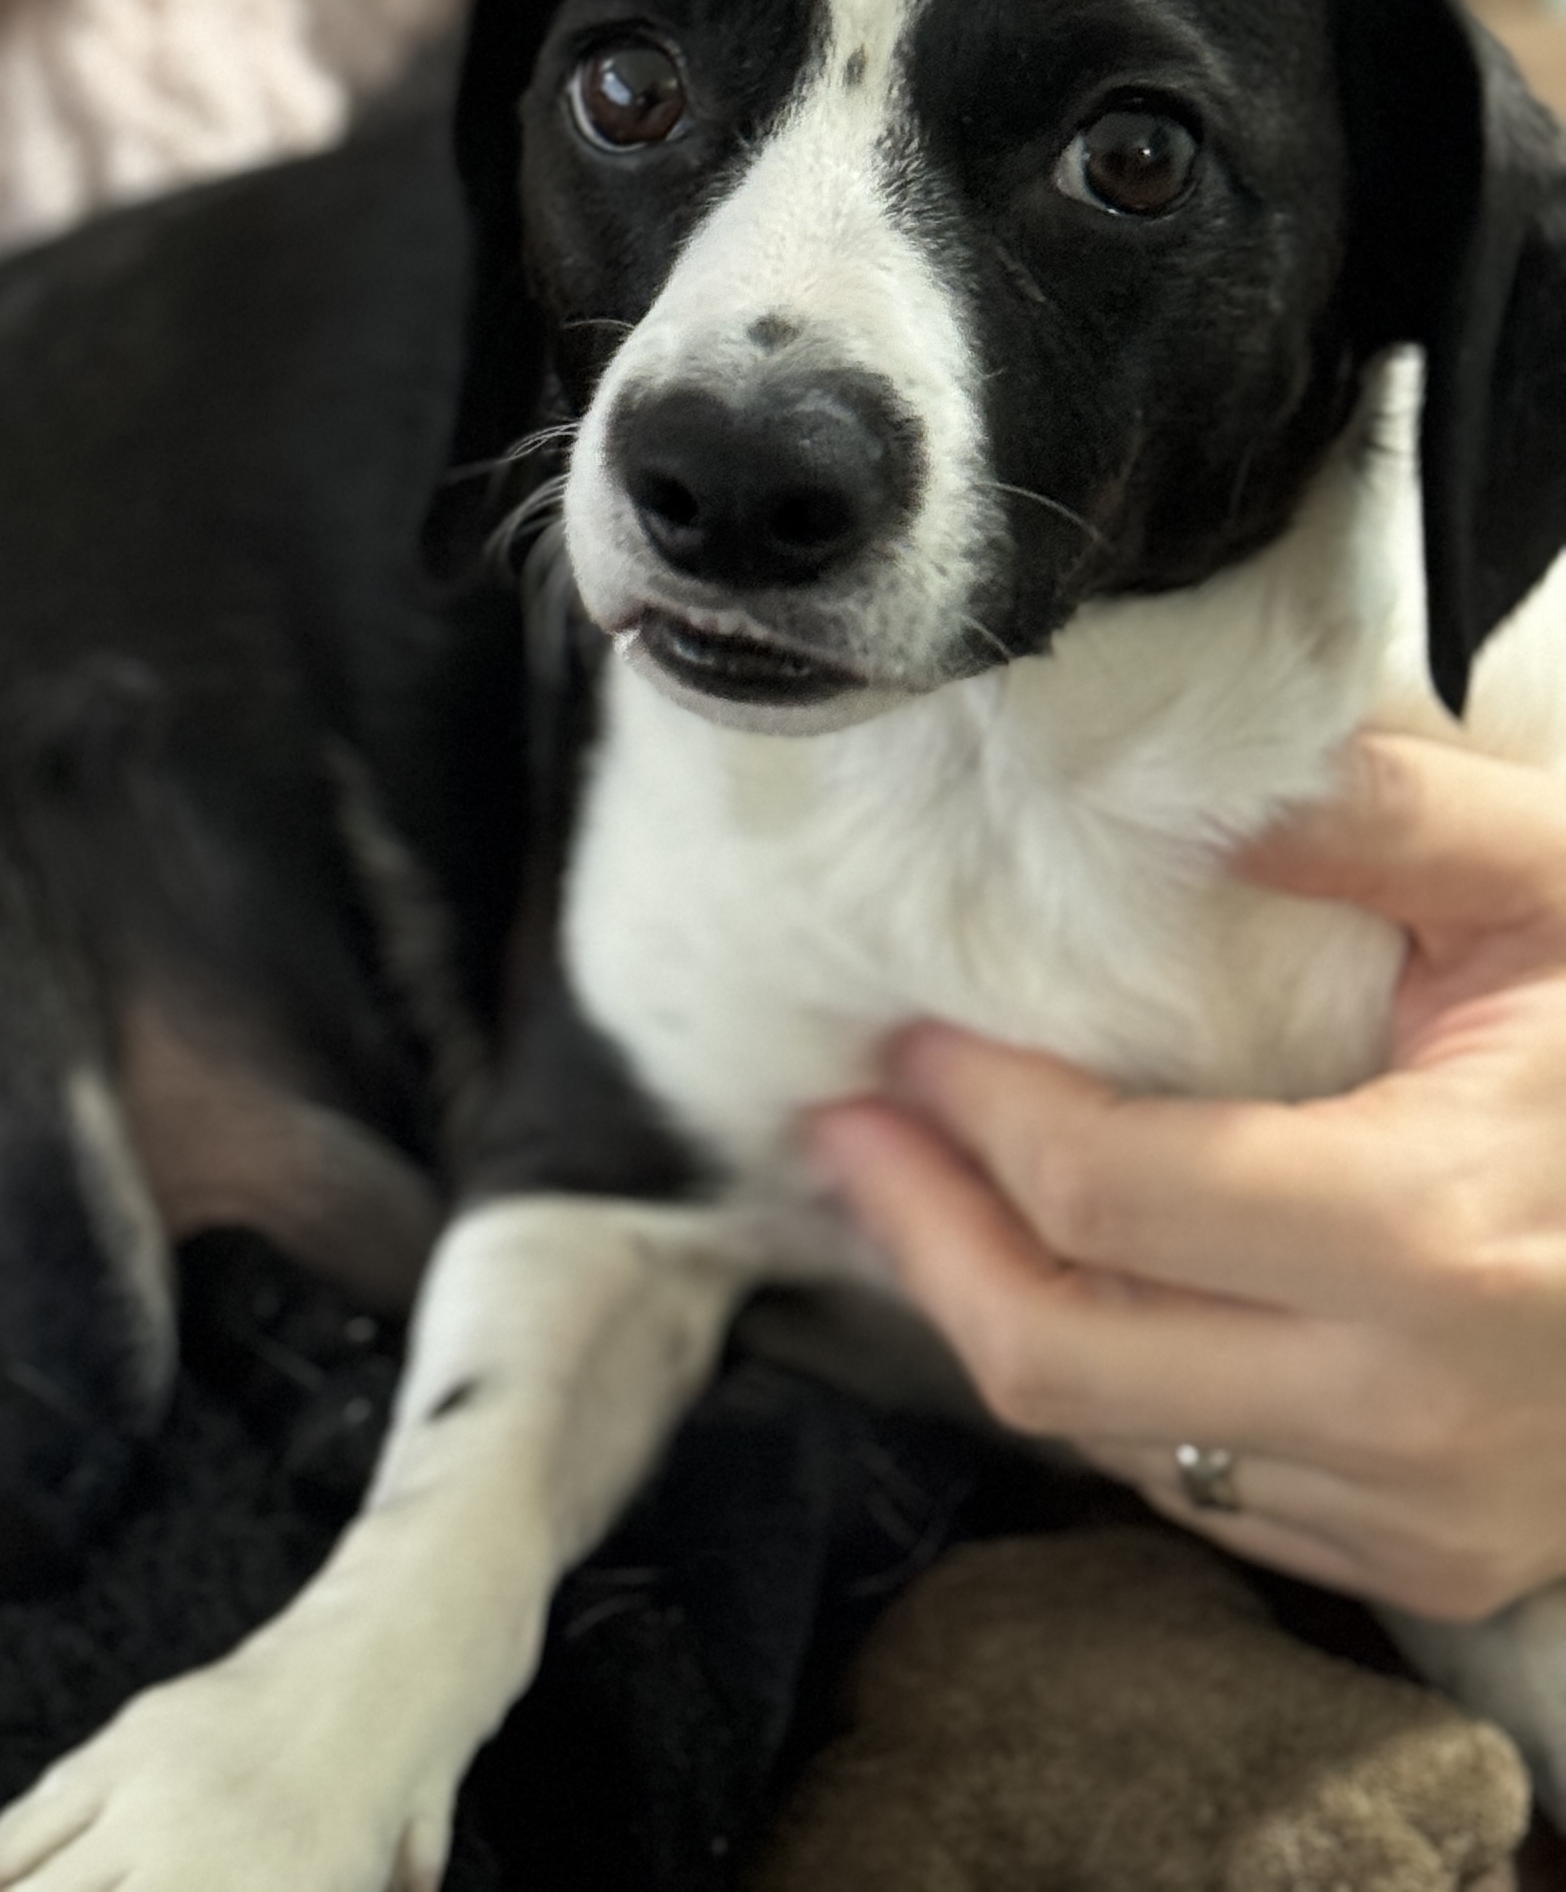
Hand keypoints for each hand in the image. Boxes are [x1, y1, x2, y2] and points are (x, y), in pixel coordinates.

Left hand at [803, 734, 1565, 1619]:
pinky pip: (1217, 1499)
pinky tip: (1077, 1288)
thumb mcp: (1564, 889)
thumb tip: (1189, 778)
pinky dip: (1120, 1397)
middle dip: (921, 1235)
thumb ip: (1382, 815)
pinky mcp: (1443, 1561)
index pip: (1104, 1193)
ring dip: (1003, 1317)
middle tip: (845, 1129)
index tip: (907, 1032)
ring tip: (928, 1195)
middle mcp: (1414, 1406)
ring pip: (1125, 1443)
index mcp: (1430, 1233)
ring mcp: (1430, 1508)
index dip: (972, 1110)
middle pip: (1063, 1353)